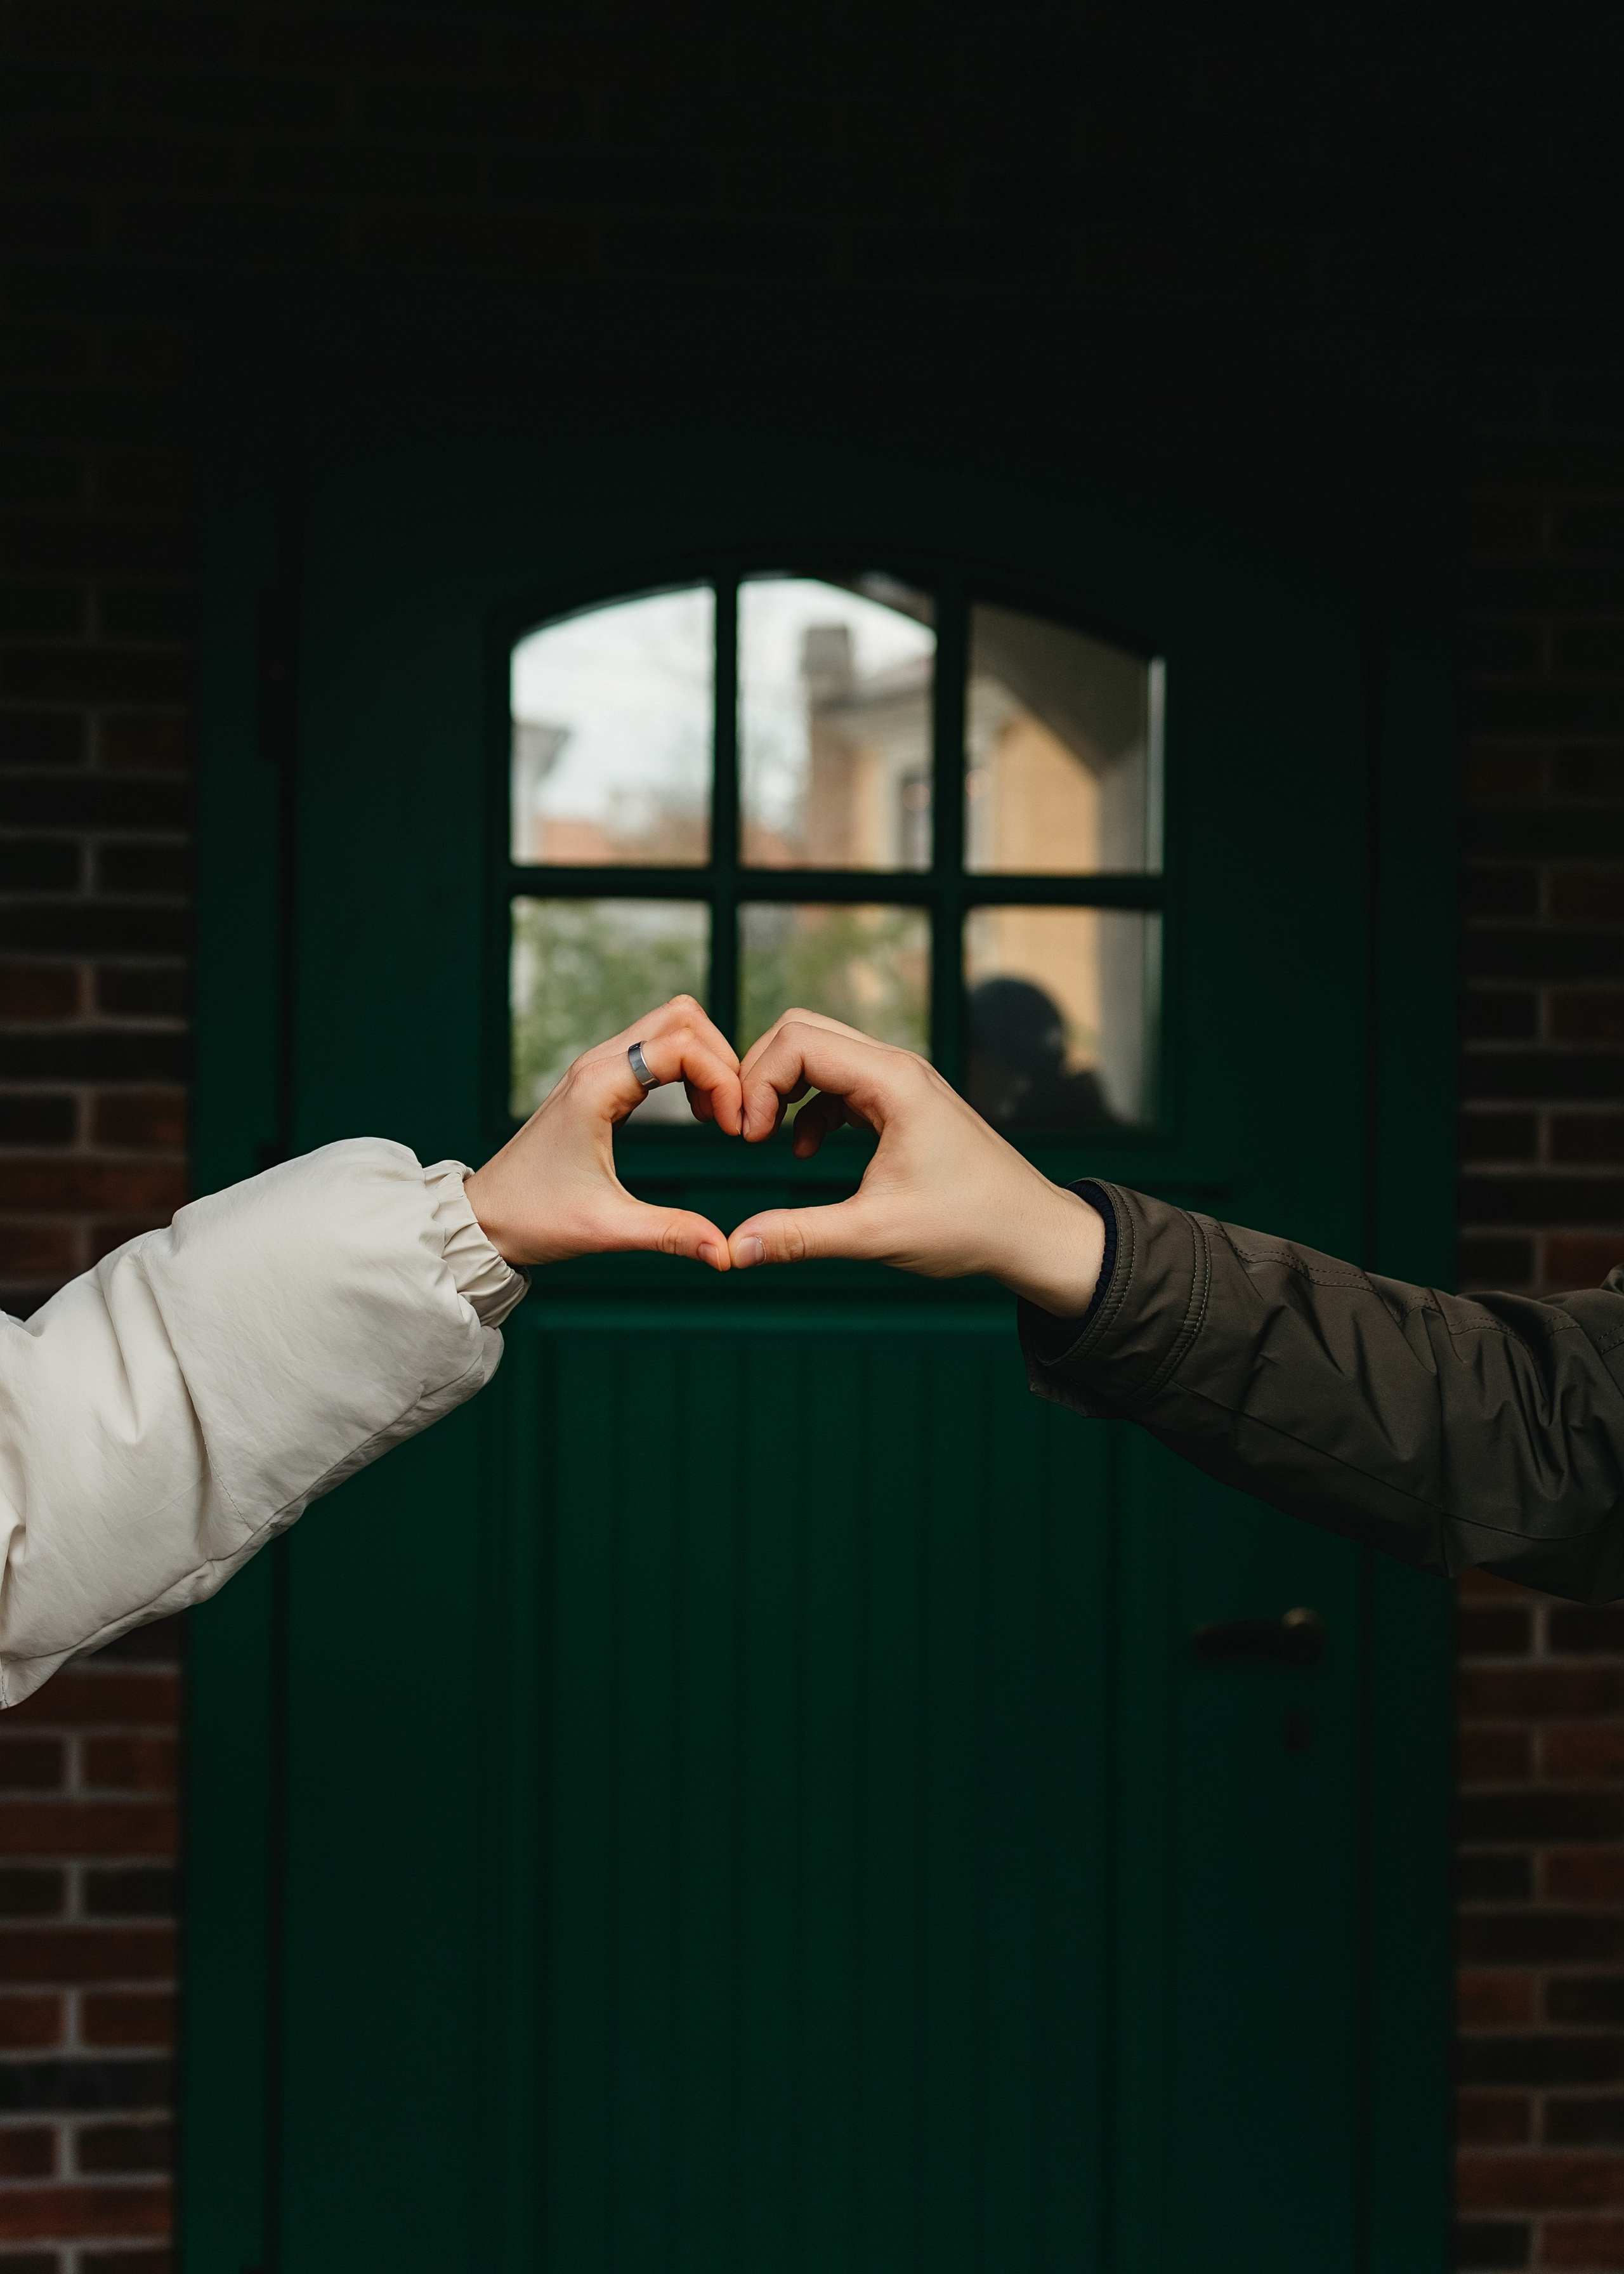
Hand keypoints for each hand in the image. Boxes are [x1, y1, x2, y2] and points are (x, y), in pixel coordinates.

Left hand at [464, 996, 742, 1269]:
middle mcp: (597, 1065)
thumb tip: (726, 1253)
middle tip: (732, 1115)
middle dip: (721, 1059)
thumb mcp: (607, 1228)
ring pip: (669, 1027)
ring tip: (716, 1115)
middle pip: (681, 1018)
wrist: (485, 1219)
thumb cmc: (533, 1218)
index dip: (722, 1080)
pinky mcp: (599, 1082)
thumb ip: (671, 1233)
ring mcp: (596, 1069)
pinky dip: (687, 1069)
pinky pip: (655, 1050)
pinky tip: (695, 1113)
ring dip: (705, 1060)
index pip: (682, 1045)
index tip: (734, 1129)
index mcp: (598, 1086)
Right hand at [728, 1010, 1105, 1315]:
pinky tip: (805, 1150)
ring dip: (784, 1089)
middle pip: (803, 1031)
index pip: (797, 1041)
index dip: (757, 1082)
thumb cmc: (969, 1226)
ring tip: (766, 1139)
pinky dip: (810, 1107)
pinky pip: (839, 1082)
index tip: (748, 1137)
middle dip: (762, 1075)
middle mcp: (897, 1067)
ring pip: (820, 1053)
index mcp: (893, 1081)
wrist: (1032, 1232)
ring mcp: (901, 1081)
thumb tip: (736, 1250)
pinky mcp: (902, 1102)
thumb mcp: (876, 1234)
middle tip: (747, 1132)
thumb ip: (801, 1236)